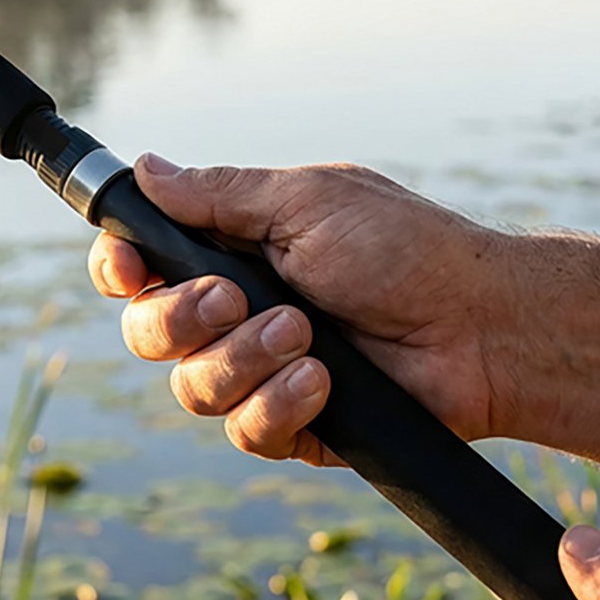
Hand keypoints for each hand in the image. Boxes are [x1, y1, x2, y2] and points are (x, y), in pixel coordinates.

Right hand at [87, 155, 508, 462]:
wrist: (480, 325)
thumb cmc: (403, 248)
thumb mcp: (306, 201)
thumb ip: (219, 194)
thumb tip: (144, 167)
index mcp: (232, 251)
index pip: (141, 266)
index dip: (119, 270)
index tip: (127, 268)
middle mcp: (236, 314)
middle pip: (147, 333)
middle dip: (179, 320)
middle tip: (234, 300)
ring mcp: (260, 372)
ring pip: (191, 389)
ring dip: (242, 359)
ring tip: (306, 335)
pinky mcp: (292, 424)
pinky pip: (245, 432)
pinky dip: (279, 403)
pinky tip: (324, 381)